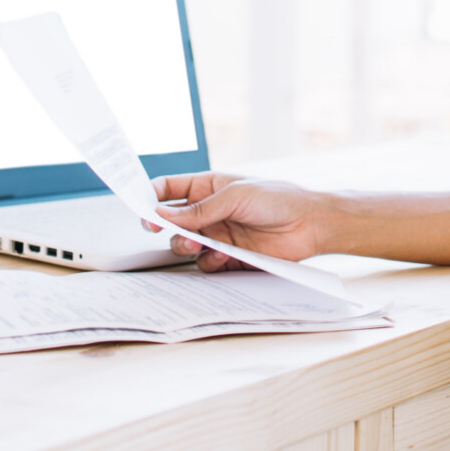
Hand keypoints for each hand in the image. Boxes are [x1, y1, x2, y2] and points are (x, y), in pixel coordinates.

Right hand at [148, 173, 334, 271]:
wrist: (309, 224)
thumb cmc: (277, 198)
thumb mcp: (235, 195)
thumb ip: (199, 209)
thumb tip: (162, 214)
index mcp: (208, 187)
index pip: (170, 189)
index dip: (151, 197)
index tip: (140, 206)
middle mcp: (209, 212)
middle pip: (171, 221)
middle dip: (161, 225)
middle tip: (155, 228)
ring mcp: (218, 235)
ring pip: (184, 244)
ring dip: (184, 245)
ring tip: (197, 243)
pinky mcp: (229, 257)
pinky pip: (205, 263)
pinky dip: (208, 261)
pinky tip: (222, 255)